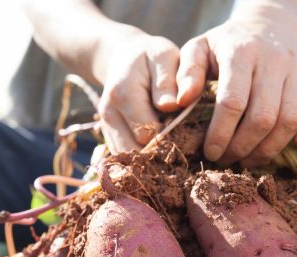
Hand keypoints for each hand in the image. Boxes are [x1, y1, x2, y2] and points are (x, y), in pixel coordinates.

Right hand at [95, 31, 180, 153]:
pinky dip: (142, 160)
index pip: (147, 132)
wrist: (124, 58)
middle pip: (136, 152)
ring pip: (128, 160)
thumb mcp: (163, 56)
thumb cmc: (150, 57)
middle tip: (184, 147)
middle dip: (160, 154)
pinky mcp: (109, 136)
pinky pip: (125, 158)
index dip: (171, 138)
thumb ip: (167, 80)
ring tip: (172, 151)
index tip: (190, 134)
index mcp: (123, 94)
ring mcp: (106, 128)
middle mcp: (109, 115)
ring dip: (150, 161)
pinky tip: (160, 151)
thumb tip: (171, 105)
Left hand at [175, 20, 296, 166]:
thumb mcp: (198, 49)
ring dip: (269, 148)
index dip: (221, 134)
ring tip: (249, 159)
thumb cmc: (225, 45)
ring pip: (290, 120)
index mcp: (241, 52)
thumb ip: (186, 73)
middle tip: (227, 160)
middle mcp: (274, 60)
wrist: (267, 25)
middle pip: (262, 117)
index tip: (210, 152)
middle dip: (242, 147)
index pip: (232, 102)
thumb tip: (180, 101)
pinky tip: (294, 144)